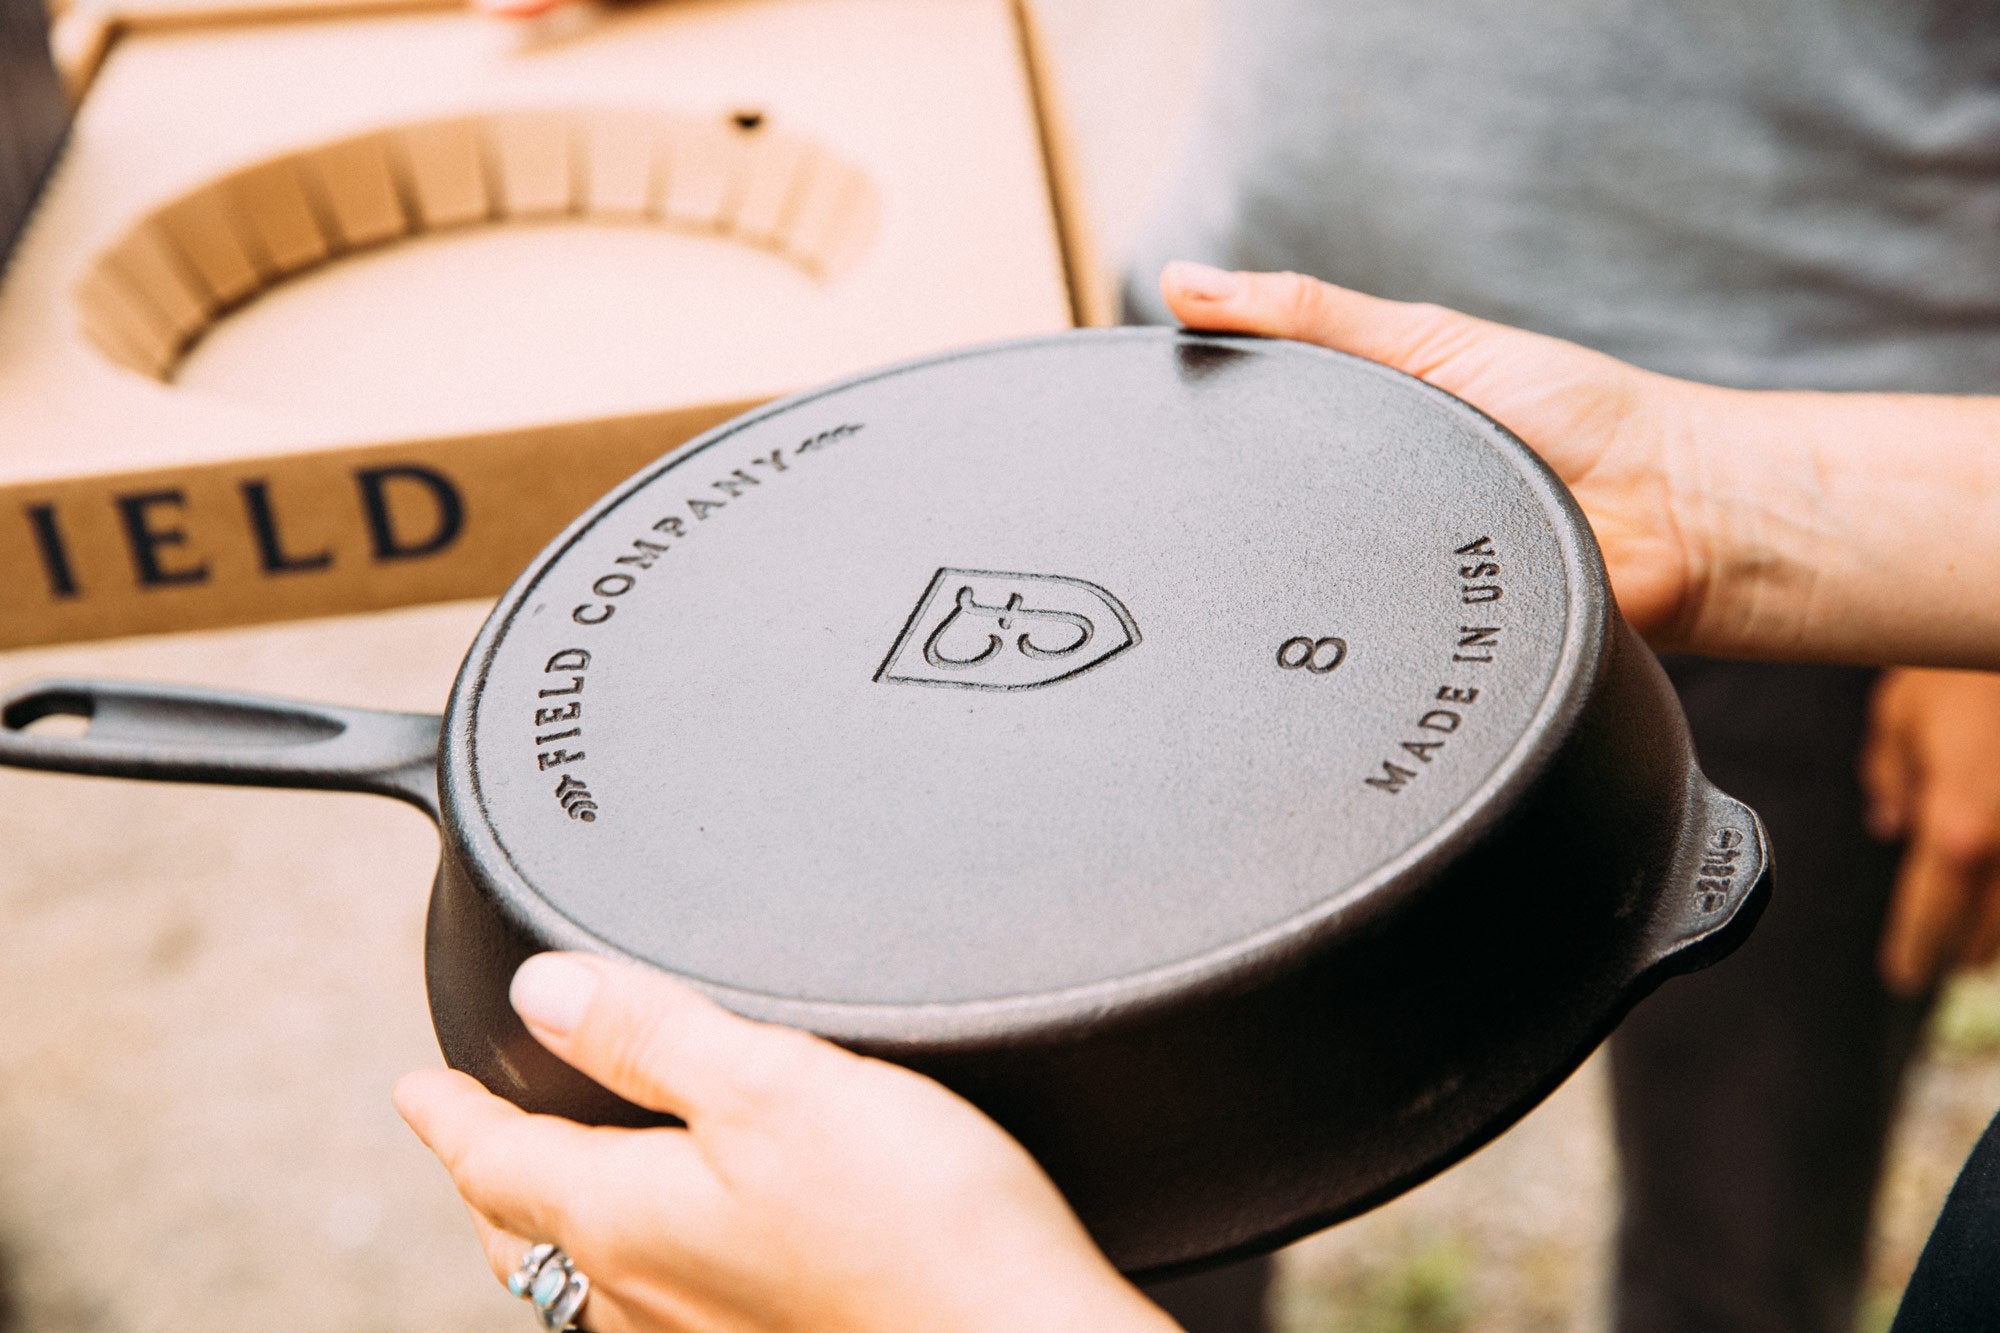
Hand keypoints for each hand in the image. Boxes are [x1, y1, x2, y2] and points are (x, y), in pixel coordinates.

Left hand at [395, 953, 1174, 1332]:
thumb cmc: (913, 1225)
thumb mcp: (773, 1086)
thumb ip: (652, 1033)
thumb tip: (543, 992)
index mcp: (629, 1218)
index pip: (499, 1163)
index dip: (448, 1117)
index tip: (413, 1089)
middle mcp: (644, 1297)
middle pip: (528, 1238)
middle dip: (490, 1182)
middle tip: (470, 1141)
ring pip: (584, 1284)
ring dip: (551, 1230)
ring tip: (551, 1196)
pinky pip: (646, 1312)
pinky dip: (621, 1269)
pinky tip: (668, 1264)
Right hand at [1159, 262, 1711, 642]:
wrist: (1678, 522)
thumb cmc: (1581, 417)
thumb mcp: (1427, 340)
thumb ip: (1313, 315)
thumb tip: (1188, 281)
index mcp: (1364, 426)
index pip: (1252, 420)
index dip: (1193, 414)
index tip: (1138, 404)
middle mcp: (1364, 504)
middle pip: (1259, 511)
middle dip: (1228, 507)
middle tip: (1185, 488)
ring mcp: (1385, 575)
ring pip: (1295, 581)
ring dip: (1285, 567)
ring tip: (1268, 543)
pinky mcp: (1408, 641)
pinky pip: (1351, 639)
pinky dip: (1338, 623)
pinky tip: (1324, 602)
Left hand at [1864, 667, 1999, 994]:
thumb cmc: (1958, 664)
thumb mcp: (1902, 712)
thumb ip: (1892, 775)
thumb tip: (1891, 824)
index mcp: (1958, 827)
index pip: (1933, 915)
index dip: (1915, 949)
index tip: (1901, 974)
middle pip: (1995, 930)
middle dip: (1968, 951)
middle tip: (1948, 965)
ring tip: (1983, 948)